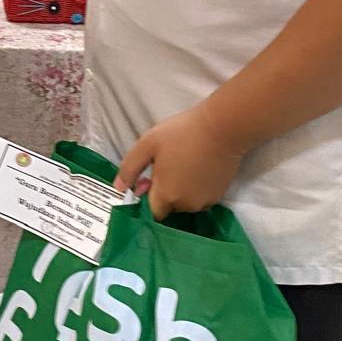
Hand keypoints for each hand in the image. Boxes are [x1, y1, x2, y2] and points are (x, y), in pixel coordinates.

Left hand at [114, 104, 245, 220]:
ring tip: (181, 164)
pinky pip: (199, 198)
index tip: (147, 180)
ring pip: (184, 203)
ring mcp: (205, 202)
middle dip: (162, 192)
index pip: (151, 212)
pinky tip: (196, 168)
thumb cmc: (181, 133)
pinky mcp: (219, 196)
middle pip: (168, 207)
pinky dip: (195, 188)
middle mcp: (186, 205)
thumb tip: (118, 189)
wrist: (222, 127)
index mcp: (167, 195)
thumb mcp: (147, 144)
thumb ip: (129, 169)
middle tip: (163, 166)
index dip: (146, 198)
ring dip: (179, 190)